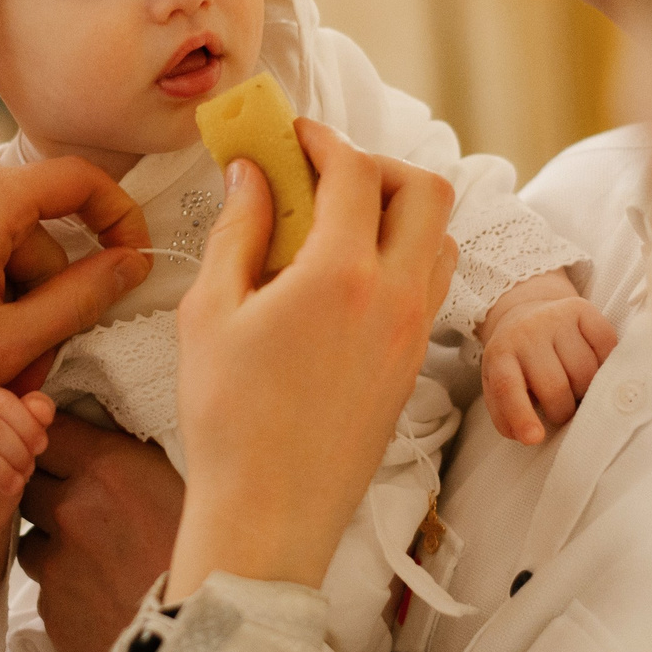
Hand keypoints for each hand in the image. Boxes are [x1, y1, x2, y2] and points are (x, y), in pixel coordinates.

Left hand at [16, 414, 184, 651]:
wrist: (203, 643)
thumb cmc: (212, 564)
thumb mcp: (186, 491)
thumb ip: (139, 466)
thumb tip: (113, 447)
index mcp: (111, 468)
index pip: (56, 431)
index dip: (60, 441)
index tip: (70, 451)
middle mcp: (74, 507)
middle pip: (32, 482)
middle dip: (49, 491)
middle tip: (82, 506)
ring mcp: (56, 559)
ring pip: (32, 537)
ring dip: (52, 543)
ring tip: (96, 560)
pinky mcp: (50, 606)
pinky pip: (45, 585)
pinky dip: (63, 588)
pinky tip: (101, 597)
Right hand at [169, 121, 456, 596]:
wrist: (269, 515)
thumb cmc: (228, 419)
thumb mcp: (211, 313)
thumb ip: (237, 231)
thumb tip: (250, 174)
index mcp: (341, 276)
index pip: (356, 172)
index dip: (323, 140)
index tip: (292, 136)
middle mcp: (395, 297)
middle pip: (428, 192)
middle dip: (379, 166)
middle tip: (325, 175)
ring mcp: (413, 335)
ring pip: (439, 240)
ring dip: (400, 214)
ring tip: (338, 226)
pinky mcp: (414, 366)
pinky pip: (430, 287)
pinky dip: (402, 259)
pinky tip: (347, 278)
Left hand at [480, 272, 618, 444]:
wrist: (526, 314)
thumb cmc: (516, 361)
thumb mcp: (499, 383)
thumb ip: (508, 413)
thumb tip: (530, 438)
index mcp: (500, 354)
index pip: (507, 387)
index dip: (521, 415)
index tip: (534, 438)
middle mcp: (526, 332)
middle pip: (555, 386)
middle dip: (563, 411)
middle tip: (562, 410)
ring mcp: (554, 318)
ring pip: (585, 372)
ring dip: (586, 391)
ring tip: (576, 386)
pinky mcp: (581, 308)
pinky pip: (606, 345)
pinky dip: (607, 362)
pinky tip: (594, 364)